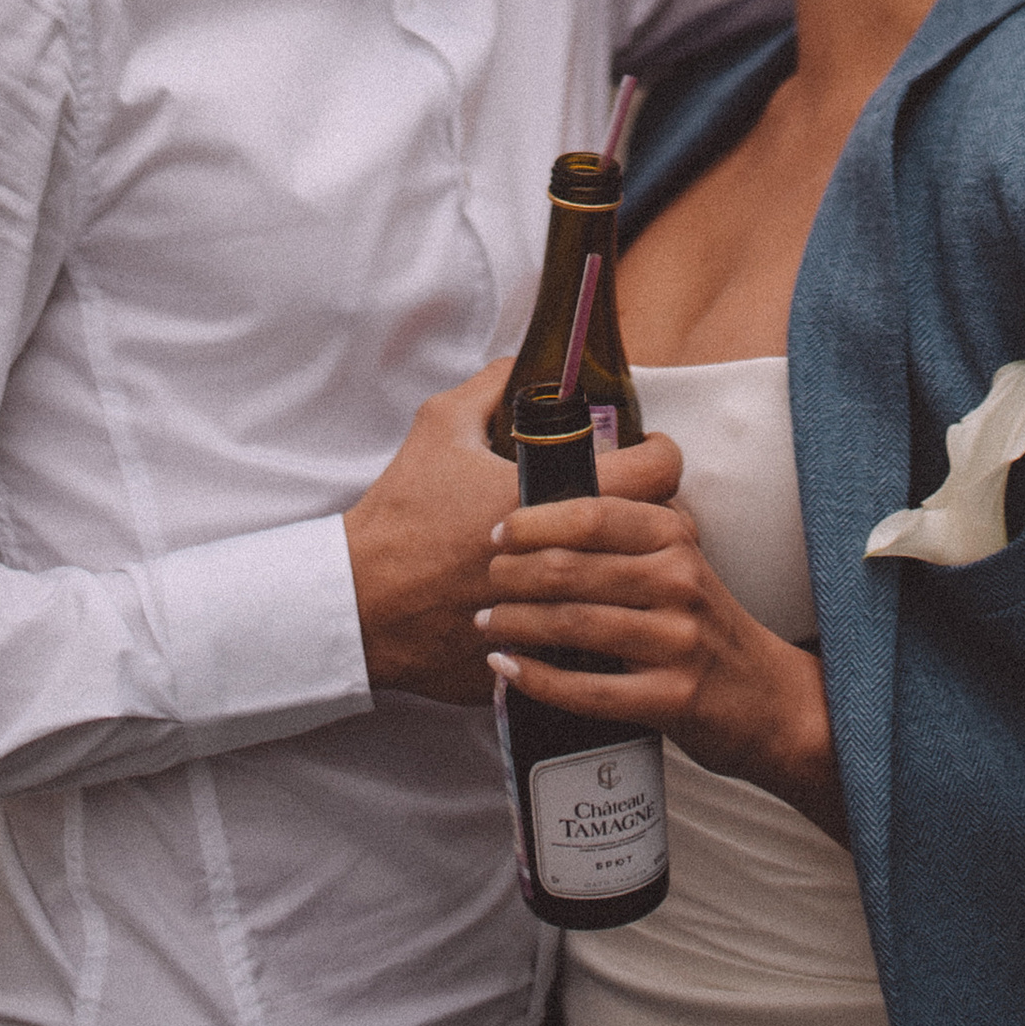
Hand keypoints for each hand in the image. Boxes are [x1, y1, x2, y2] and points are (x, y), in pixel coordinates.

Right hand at [343, 362, 686, 702]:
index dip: (663, 455)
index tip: (651, 452)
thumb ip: (492, 387)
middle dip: (655, 514)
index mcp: (552, 497)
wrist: (361, 603)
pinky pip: (595, 642)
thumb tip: (525, 363)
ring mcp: (560, 617)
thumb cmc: (403, 513)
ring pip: (637, 592)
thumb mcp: (439, 426)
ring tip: (611, 553)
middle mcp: (568, 560)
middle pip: (662, 535)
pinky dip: (593, 621)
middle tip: (634, 504)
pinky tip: (576, 604)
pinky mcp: (543, 662)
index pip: (654, 474)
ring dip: (631, 569)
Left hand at [477, 496, 845, 842]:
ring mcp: (678, 640)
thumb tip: (540, 516)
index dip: (535, 520)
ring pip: (576, 624)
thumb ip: (625, 540)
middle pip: (574, 569)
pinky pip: (590, 689)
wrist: (768, 700)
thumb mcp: (677, 563)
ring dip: (517, 622)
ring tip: (485, 621)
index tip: (497, 531)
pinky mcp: (673, 698)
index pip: (593, 514)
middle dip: (514, 574)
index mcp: (675, 537)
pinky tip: (507, 670)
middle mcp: (679, 580)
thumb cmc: (702, 625)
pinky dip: (539, 679)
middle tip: (481, 581)